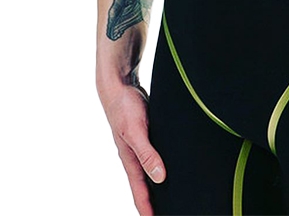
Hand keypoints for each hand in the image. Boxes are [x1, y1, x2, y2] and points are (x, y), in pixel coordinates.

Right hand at [97, 76, 165, 214]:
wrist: (119, 85)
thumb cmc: (123, 107)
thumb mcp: (136, 131)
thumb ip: (147, 154)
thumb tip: (159, 177)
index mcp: (130, 160)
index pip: (140, 193)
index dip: (148, 210)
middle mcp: (134, 157)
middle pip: (144, 187)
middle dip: (152, 203)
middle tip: (166, 214)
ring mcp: (138, 146)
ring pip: (148, 172)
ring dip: (156, 187)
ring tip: (168, 198)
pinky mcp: (145, 136)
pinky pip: (153, 157)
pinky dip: (158, 167)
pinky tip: (168, 167)